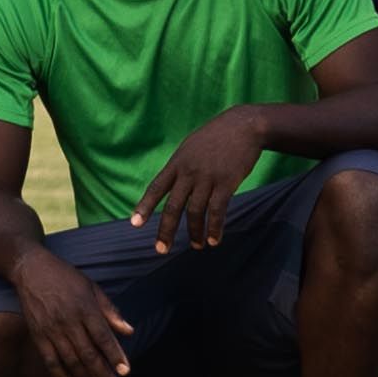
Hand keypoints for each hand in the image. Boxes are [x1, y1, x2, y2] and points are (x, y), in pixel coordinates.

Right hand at [14, 248, 131, 376]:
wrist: (31, 269)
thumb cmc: (65, 277)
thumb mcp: (92, 287)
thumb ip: (110, 311)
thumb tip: (129, 331)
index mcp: (85, 308)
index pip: (103, 337)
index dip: (115, 355)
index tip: (125, 371)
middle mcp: (68, 321)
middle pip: (88, 354)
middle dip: (103, 375)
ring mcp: (51, 329)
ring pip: (70, 361)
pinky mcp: (38, 335)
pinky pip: (49, 360)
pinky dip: (60, 376)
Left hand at [138, 109, 271, 251]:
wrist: (243, 126)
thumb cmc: (215, 138)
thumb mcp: (190, 148)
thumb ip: (180, 167)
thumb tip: (171, 186)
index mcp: (176, 164)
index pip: (156, 188)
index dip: (144, 206)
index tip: (134, 224)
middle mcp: (188, 172)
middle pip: (172, 206)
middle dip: (166, 230)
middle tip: (161, 250)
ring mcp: (207, 177)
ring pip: (195, 212)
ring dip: (194, 232)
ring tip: (195, 246)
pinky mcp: (226, 183)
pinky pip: (217, 210)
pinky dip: (214, 227)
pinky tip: (213, 240)